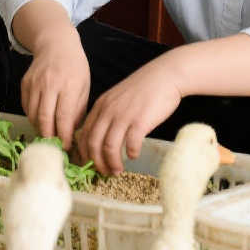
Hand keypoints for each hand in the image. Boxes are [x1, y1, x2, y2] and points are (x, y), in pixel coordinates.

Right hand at [20, 27, 90, 147]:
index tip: (67, 147)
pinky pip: (26, 107)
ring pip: (32, 114)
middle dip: (49, 136)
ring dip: (40, 128)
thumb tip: (70, 134)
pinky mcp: (25, 83)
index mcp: (68, 85)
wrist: (56, 45)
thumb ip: (77, 111)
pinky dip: (32, 117)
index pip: (63, 116)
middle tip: (54, 146)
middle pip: (44, 118)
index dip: (64, 135)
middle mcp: (49, 84)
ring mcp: (35, 83)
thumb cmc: (75, 68)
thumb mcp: (84, 87)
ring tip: (49, 134)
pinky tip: (41, 120)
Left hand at [75, 60, 182, 176]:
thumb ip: (108, 114)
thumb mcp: (118, 98)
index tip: (90, 164)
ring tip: (117, 171)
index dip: (84, 153)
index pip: (84, 134)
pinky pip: (130, 144)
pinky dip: (130, 153)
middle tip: (104, 172)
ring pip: (109, 147)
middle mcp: (108, 111)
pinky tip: (133, 155)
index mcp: (100, 106)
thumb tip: (103, 138)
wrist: (165, 76)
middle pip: (93, 143)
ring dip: (112, 163)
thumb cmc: (144, 89)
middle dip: (96, 162)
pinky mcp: (140, 121)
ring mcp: (123, 116)